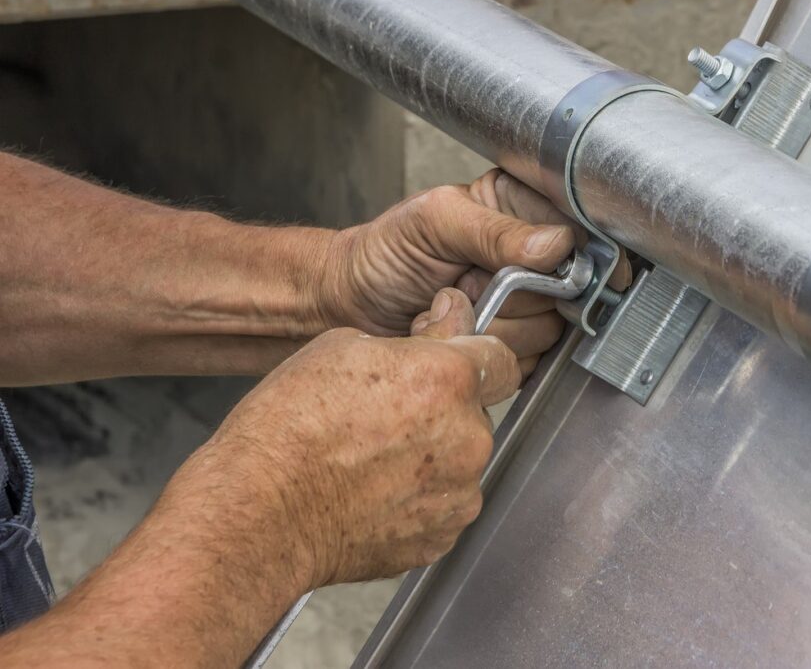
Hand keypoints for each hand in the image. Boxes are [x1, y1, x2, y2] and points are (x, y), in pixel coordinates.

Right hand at [186, 288, 516, 586]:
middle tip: (388, 416)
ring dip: (433, 455)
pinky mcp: (442, 535)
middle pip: (476, 412)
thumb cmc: (288, 430)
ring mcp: (458, 493)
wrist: (261, 513)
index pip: (501, 357)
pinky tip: (373, 491)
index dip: (476, 356)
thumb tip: (449, 322)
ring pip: (460, 460)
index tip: (457, 361)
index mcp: (447, 380)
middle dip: (444, 410)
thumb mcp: (343, 349)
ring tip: (371, 459)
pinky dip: (418, 498)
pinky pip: (443, 504)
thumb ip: (418, 338)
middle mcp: (466, 437)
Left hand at [317, 169, 629, 374]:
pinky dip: (488, 353)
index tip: (564, 268)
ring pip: (549, 331)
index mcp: (519, 207)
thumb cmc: (386, 252)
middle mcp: (532, 256)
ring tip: (456, 306)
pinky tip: (462, 332)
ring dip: (496, 327)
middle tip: (469, 283)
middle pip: (569, 290)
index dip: (578, 254)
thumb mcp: (433, 222)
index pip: (579, 229)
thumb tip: (555, 245)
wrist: (354, 303)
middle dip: (517, 296)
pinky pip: (527, 361)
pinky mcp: (514, 346)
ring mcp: (526, 306)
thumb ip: (492, 229)